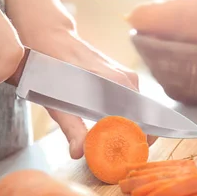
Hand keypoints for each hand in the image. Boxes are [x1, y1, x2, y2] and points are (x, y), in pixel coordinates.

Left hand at [25, 30, 157, 158]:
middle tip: (125, 155)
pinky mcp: (124, 78)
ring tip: (120, 146)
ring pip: (140, 111)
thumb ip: (72, 129)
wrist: (51, 39)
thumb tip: (79, 153)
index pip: (144, 121)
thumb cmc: (52, 70)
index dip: (141, 141)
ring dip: (134, 129)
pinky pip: (133, 103)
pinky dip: (129, 118)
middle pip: (145, 118)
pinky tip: (116, 129)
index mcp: (118, 86)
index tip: (132, 155)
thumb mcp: (58, 104)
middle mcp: (128, 81)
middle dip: (138, 139)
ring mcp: (128, 78)